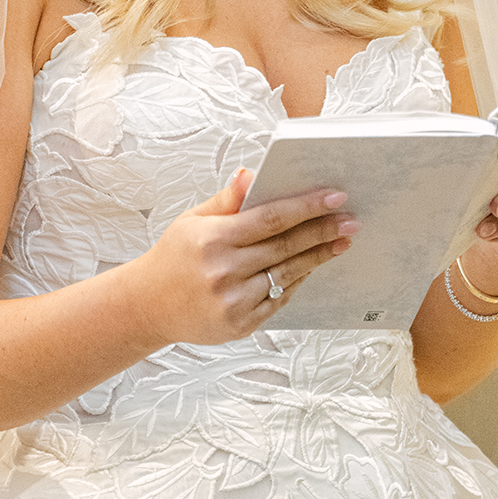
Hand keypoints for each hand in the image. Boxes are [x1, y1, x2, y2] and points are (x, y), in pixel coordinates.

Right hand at [131, 170, 356, 346]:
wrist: (147, 306)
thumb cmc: (173, 257)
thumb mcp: (192, 220)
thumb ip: (227, 200)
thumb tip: (252, 174)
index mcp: (213, 240)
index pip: (271, 218)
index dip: (307, 207)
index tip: (335, 197)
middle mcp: (224, 271)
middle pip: (286, 247)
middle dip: (323, 231)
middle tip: (350, 221)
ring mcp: (233, 301)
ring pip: (288, 275)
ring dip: (318, 257)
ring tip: (340, 242)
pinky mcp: (240, 324)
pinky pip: (279, 300)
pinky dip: (297, 282)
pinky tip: (311, 267)